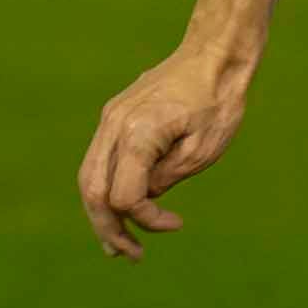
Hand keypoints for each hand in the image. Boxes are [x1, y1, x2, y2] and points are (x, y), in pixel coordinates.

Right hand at [79, 44, 254, 257]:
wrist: (214, 53)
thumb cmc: (218, 100)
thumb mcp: (202, 150)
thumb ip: (166, 178)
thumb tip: (141, 200)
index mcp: (137, 134)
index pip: (124, 197)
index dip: (146, 220)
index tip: (177, 224)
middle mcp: (114, 126)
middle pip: (93, 191)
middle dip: (109, 228)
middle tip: (130, 255)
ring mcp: (110, 119)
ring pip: (89, 176)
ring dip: (100, 212)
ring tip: (117, 244)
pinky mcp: (115, 115)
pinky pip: (100, 159)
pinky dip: (105, 187)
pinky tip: (119, 208)